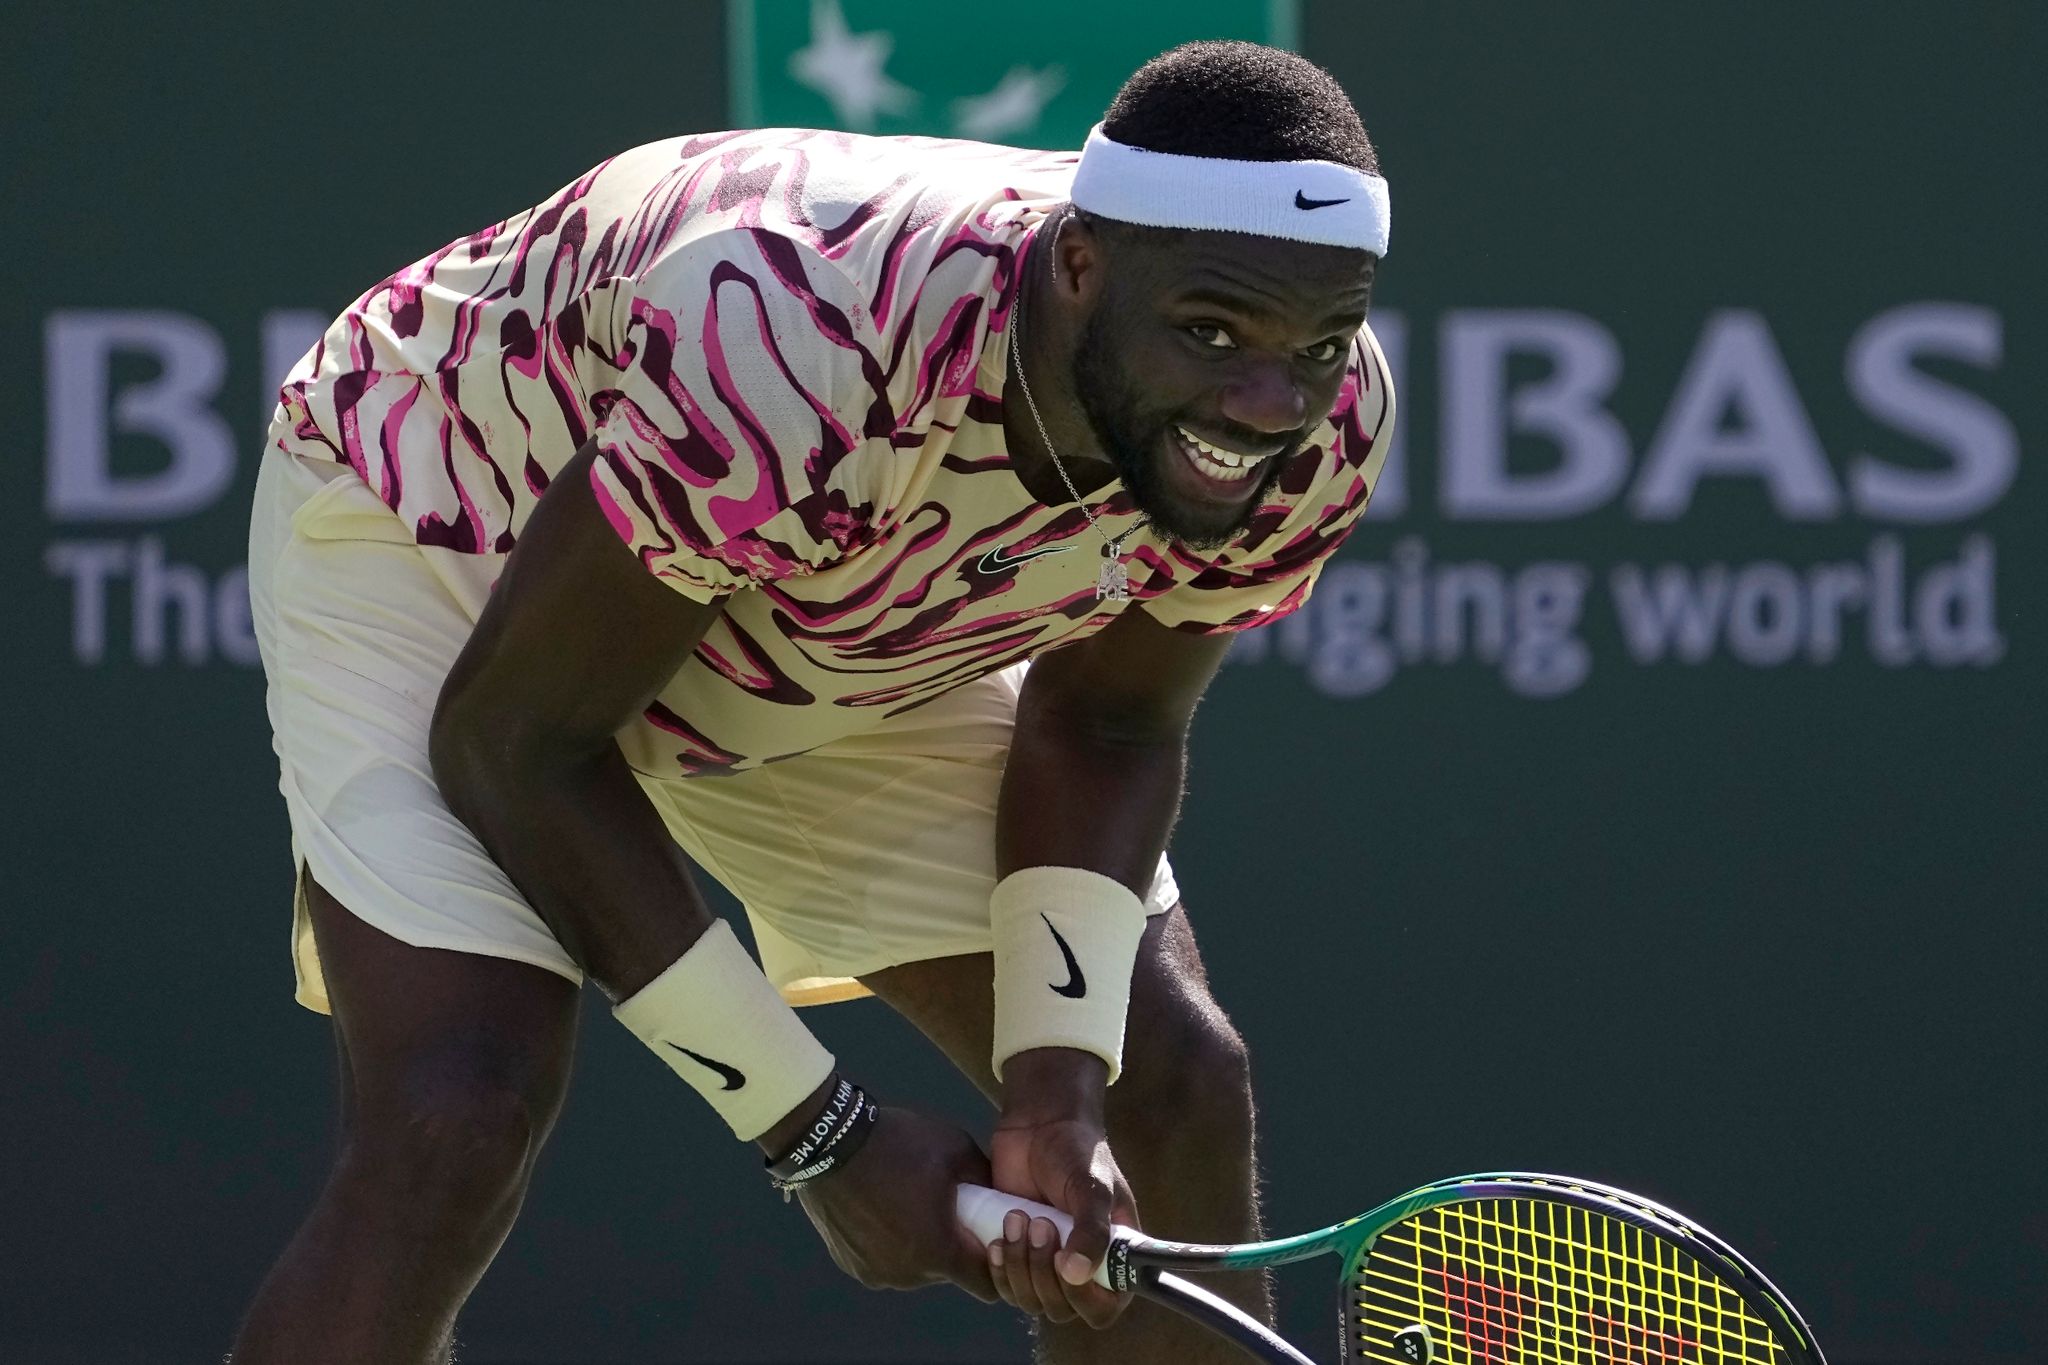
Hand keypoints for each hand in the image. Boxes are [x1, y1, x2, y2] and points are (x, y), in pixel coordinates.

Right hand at [793, 1105, 998, 1301]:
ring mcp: (875, 1273)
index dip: (996, 1266)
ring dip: (919, 1246)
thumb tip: (998, 1194)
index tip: (991, 1241)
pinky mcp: (850, 1265)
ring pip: (914, 1269)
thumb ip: (984, 1179)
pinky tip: (880, 1210)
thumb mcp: (956, 1148)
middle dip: (953, 1247)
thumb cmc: (899, 1145)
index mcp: (939, 1253)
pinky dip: (889, 1244)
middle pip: (947, 1274)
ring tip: (909, 1205)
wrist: (829, 1142)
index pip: (985, 1287)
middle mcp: (908, 1276)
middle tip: (946, 1209)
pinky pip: (884, 1261)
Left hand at [985, 1048, 1138, 1328]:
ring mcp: (1046, 1264)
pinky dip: (1000, 1268)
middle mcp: (1081, 1268)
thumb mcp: (1093, 1189)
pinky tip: (997, 1239)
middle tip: (1040, 1223)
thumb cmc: (1078, 1152)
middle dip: (1044, 1272)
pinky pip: (1005, 1286)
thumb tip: (1075, 1274)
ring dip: (1019, 1266)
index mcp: (1113, 1258)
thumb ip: (1091, 1231)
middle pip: (1061, 1309)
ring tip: (1018, 1217)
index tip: (1066, 1261)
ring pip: (1030, 1300)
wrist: (1039, 1126)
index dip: (1085, 1298)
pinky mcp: (1016, 1255)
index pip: (1103, 1307)